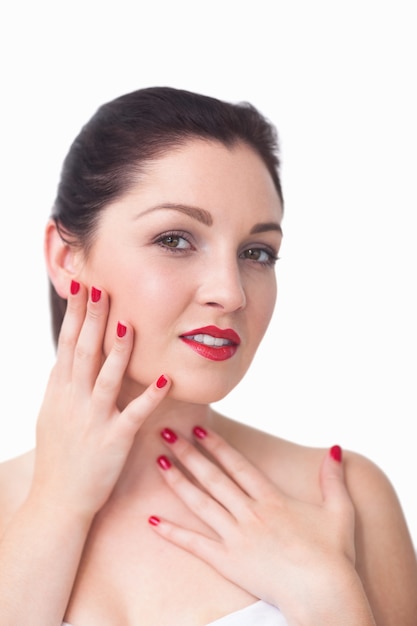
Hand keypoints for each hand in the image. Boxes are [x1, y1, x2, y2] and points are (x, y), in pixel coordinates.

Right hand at [31, 280, 170, 518]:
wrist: (57, 501)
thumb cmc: (58, 456)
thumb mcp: (52, 413)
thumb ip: (63, 383)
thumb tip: (68, 355)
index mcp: (59, 391)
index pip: (67, 344)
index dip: (76, 314)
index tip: (82, 285)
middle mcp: (73, 401)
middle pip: (84, 352)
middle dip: (93, 319)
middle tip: (101, 287)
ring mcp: (93, 420)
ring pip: (107, 378)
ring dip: (118, 350)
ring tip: (128, 322)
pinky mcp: (113, 441)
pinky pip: (134, 414)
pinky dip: (150, 396)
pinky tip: (165, 378)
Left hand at [149, 427, 358, 618]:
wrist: (324, 596)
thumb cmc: (334, 556)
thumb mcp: (339, 511)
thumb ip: (333, 479)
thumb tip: (335, 449)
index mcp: (272, 499)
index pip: (237, 464)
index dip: (216, 445)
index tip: (199, 429)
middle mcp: (250, 513)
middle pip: (212, 477)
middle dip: (188, 453)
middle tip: (166, 433)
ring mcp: (236, 537)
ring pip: (200, 503)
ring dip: (177, 481)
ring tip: (158, 463)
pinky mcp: (228, 562)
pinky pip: (195, 544)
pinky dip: (172, 532)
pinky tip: (152, 521)